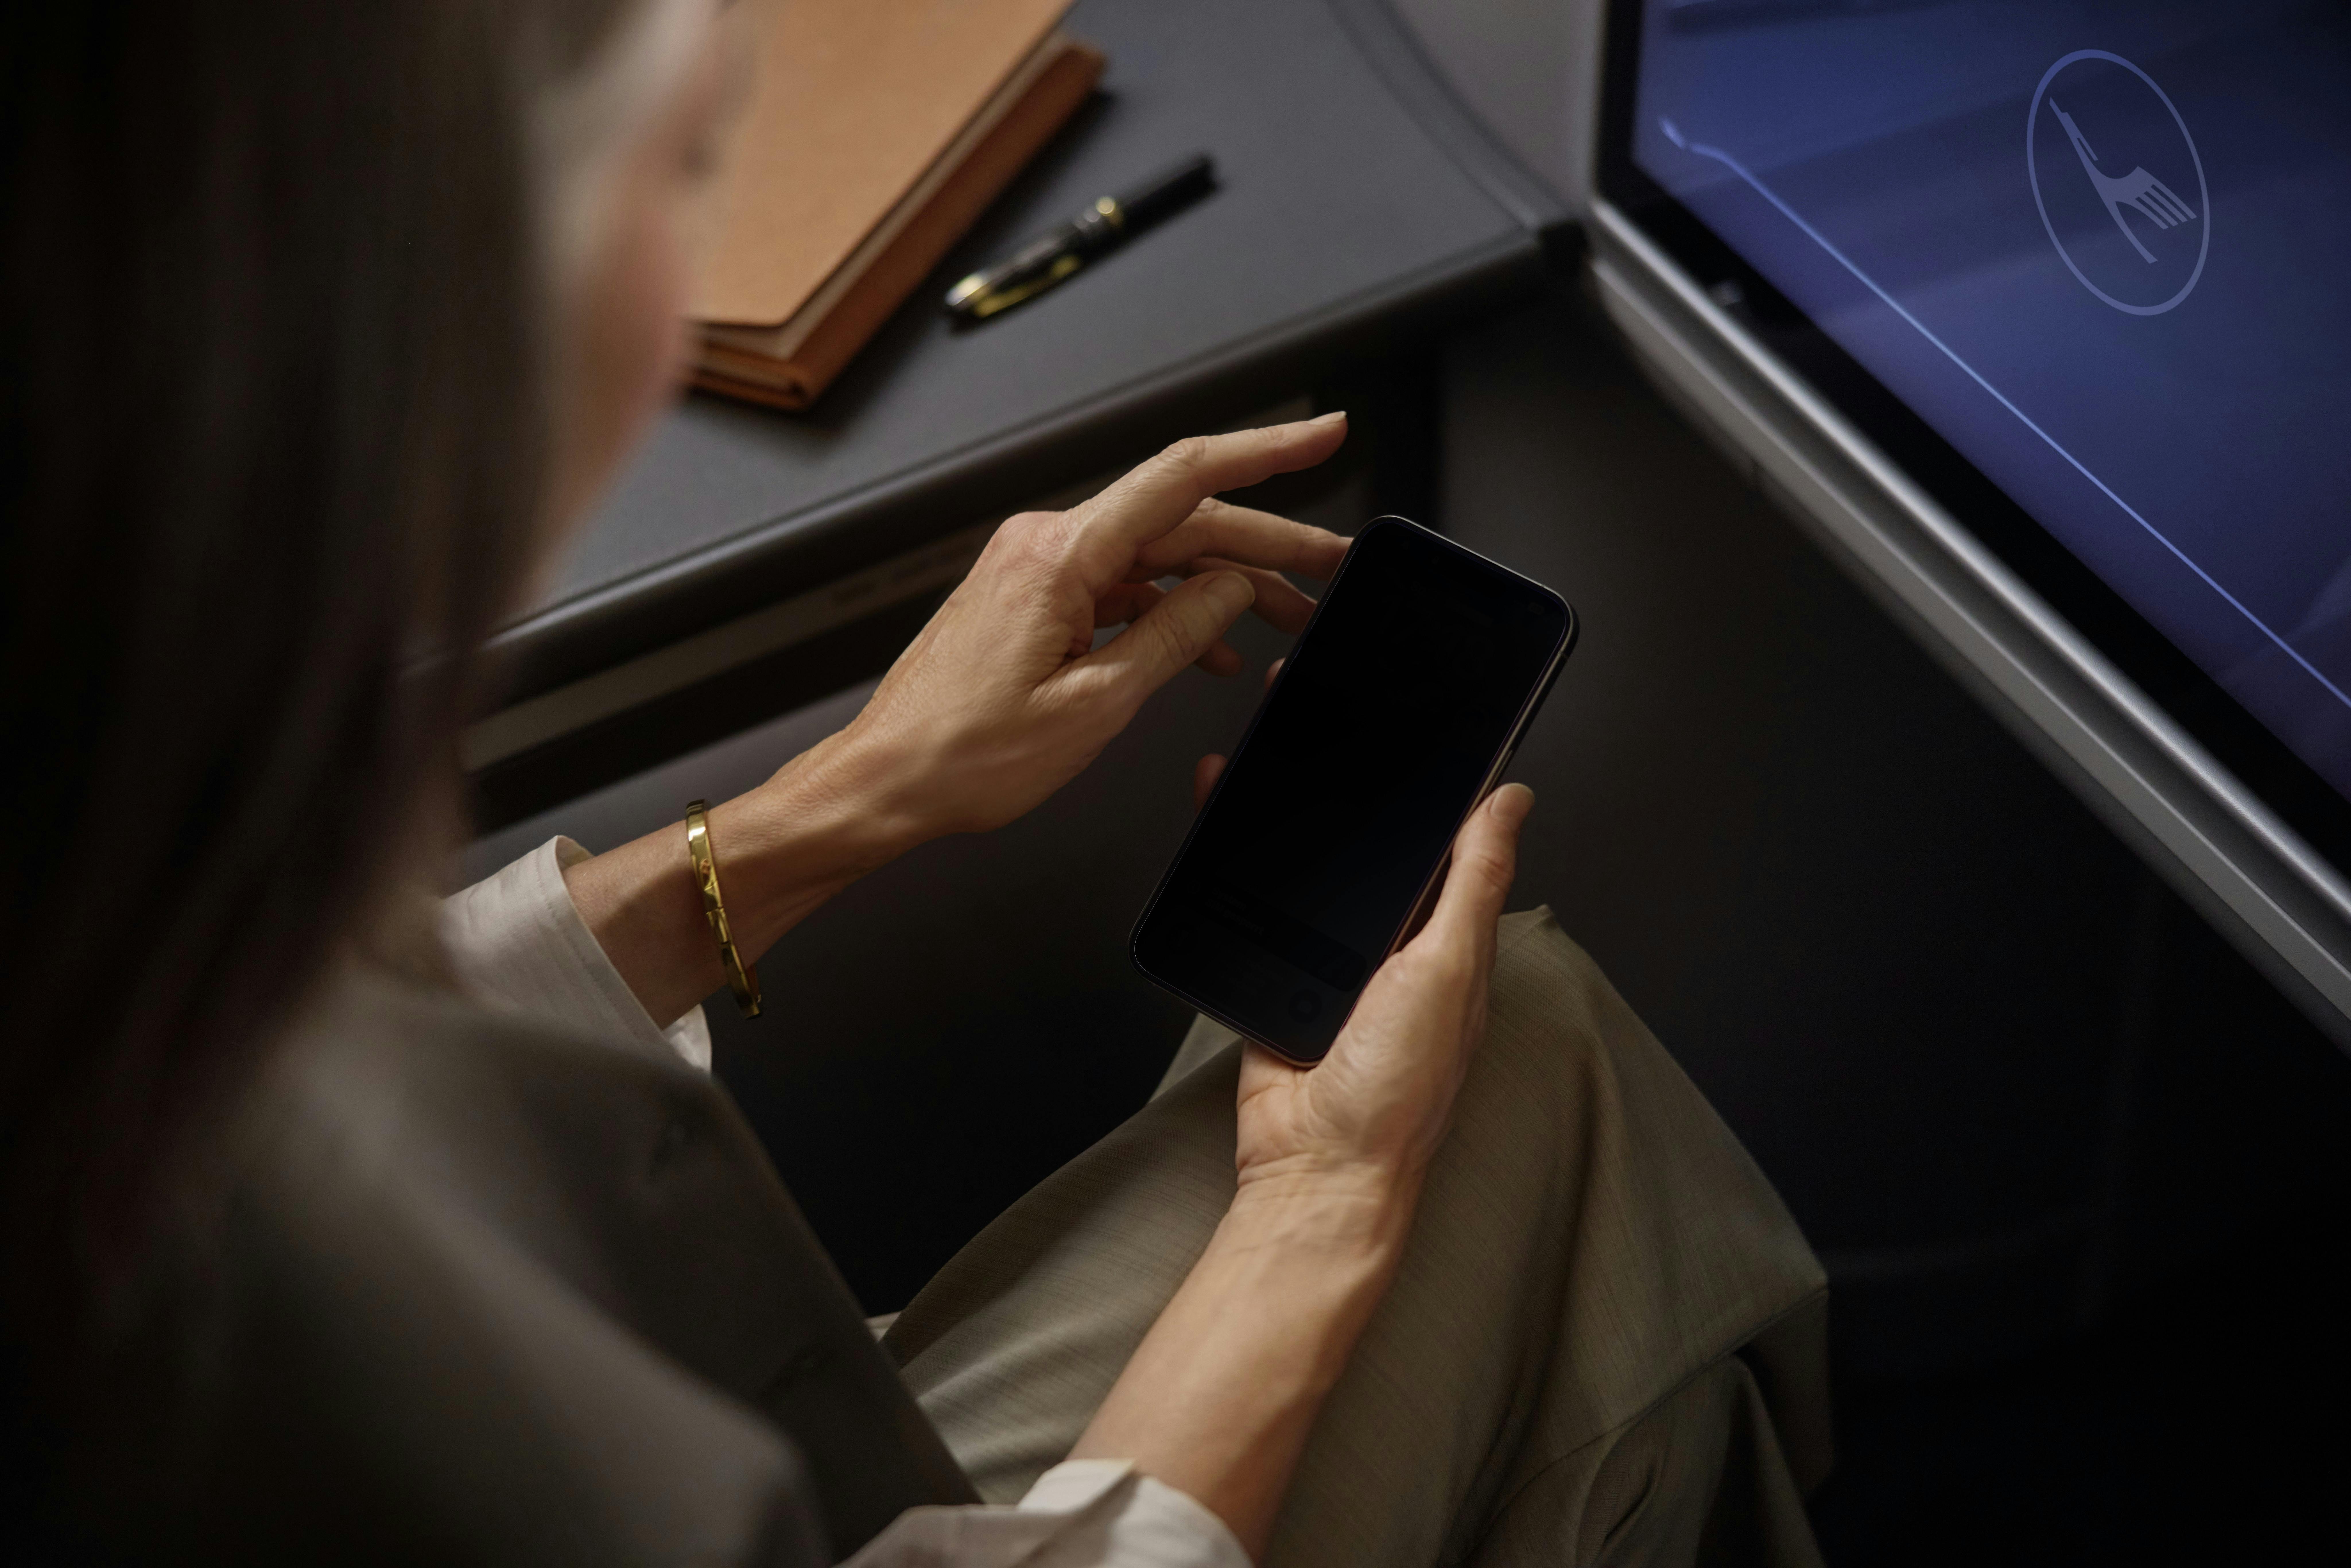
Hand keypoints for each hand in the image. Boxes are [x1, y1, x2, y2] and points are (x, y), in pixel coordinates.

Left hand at [832, 416, 1350, 845]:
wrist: (887, 781)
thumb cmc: (966, 756)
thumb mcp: (1096, 705)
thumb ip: (1173, 636)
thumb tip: (1229, 589)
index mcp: (1060, 557)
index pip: (1184, 478)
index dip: (1266, 451)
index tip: (1323, 435)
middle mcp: (1045, 544)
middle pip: (1181, 522)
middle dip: (1264, 544)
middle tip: (1331, 564)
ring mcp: (1036, 568)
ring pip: (1156, 558)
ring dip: (1223, 586)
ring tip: (1288, 617)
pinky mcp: (1032, 598)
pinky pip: (1120, 588)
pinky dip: (1170, 613)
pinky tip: (1212, 652)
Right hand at [1068, 782, 1534, 1556]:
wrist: (1315, 1166)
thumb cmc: (1397, 1090)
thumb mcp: (1448, 968)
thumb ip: (1474, 882)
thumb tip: (1512, 803)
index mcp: (1449, 943)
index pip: (1450, 848)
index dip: (1437, 791)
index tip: (1414, 728)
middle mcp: (1396, 953)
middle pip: (1375, 854)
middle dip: (1351, 795)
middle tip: (1322, 723)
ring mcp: (1334, 967)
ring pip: (1312, 875)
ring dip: (1287, 825)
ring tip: (1264, 759)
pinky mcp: (1279, 980)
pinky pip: (1258, 910)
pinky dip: (1238, 871)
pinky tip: (1218, 826)